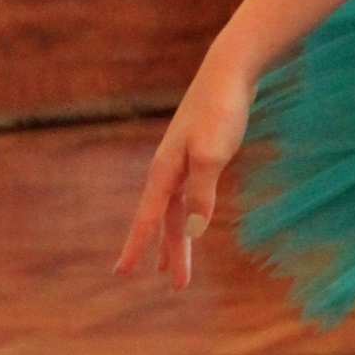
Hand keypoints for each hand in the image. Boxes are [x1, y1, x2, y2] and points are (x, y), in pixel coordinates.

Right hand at [113, 51, 253, 291]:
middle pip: (165, 220)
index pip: (148, 218)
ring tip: (172, 267)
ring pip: (177, 209)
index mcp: (165, 170)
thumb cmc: (221, 109)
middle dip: (168, 252)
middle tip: (176, 285)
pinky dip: (188, 215)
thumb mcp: (213, 153)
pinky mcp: (200, 153)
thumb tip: (193, 230)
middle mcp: (169, 168)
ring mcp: (183, 161)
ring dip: (176, 238)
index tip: (122, 273)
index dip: (137, 247)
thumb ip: (202, 191)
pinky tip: (190, 221)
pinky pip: (188, 195)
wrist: (231, 70)